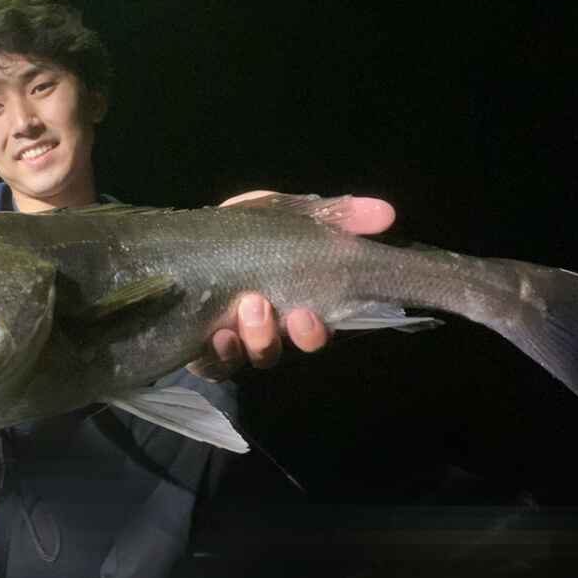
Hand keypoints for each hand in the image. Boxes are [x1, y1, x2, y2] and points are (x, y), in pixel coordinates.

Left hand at [187, 190, 395, 379]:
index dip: (315, 333)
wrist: (190, 237)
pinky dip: (219, 354)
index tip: (309, 317)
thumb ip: (337, 215)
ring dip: (255, 338)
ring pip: (250, 357)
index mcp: (291, 305)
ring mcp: (233, 342)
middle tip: (286, 314)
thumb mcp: (288, 212)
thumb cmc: (246, 230)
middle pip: (281, 351)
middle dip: (284, 336)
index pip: (314, 332)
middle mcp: (265, 330)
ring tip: (249, 307)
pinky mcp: (203, 348)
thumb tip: (386, 214)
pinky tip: (219, 334)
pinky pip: (215, 365)